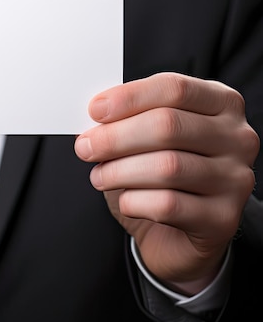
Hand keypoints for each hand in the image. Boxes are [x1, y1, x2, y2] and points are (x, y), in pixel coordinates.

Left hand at [74, 72, 258, 294]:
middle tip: (85, 148)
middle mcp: (237, 138)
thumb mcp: (147, 136)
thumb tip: (95, 114)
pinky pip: (168, 205)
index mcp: (220, 103)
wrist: (179, 232)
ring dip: (119, 171)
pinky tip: (126, 200)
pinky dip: (135, 201)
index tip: (94, 110)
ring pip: (167, 166)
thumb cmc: (159, 174)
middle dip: (115, 137)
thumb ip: (128, 118)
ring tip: (99, 176)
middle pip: (168, 125)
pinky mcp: (223, 218)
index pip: (174, 88)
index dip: (129, 97)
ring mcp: (235, 179)